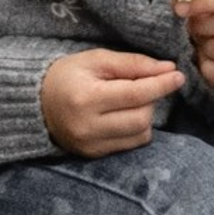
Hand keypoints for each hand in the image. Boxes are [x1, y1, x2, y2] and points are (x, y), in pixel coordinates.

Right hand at [41, 46, 181, 155]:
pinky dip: (136, 129)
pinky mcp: (94, 154)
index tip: (178, 75)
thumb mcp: (96, 60)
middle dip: (151, 99)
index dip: (161, 84)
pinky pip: (131, 144)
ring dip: (145, 115)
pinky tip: (123, 116)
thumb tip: (168, 69)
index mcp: (85, 97)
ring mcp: (90, 144)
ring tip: (130, 102)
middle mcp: (88, 126)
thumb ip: (133, 64)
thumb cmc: (67, 75)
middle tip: (143, 86)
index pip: (135, 94)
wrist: (36, 103)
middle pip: (142, 117)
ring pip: (141, 133)